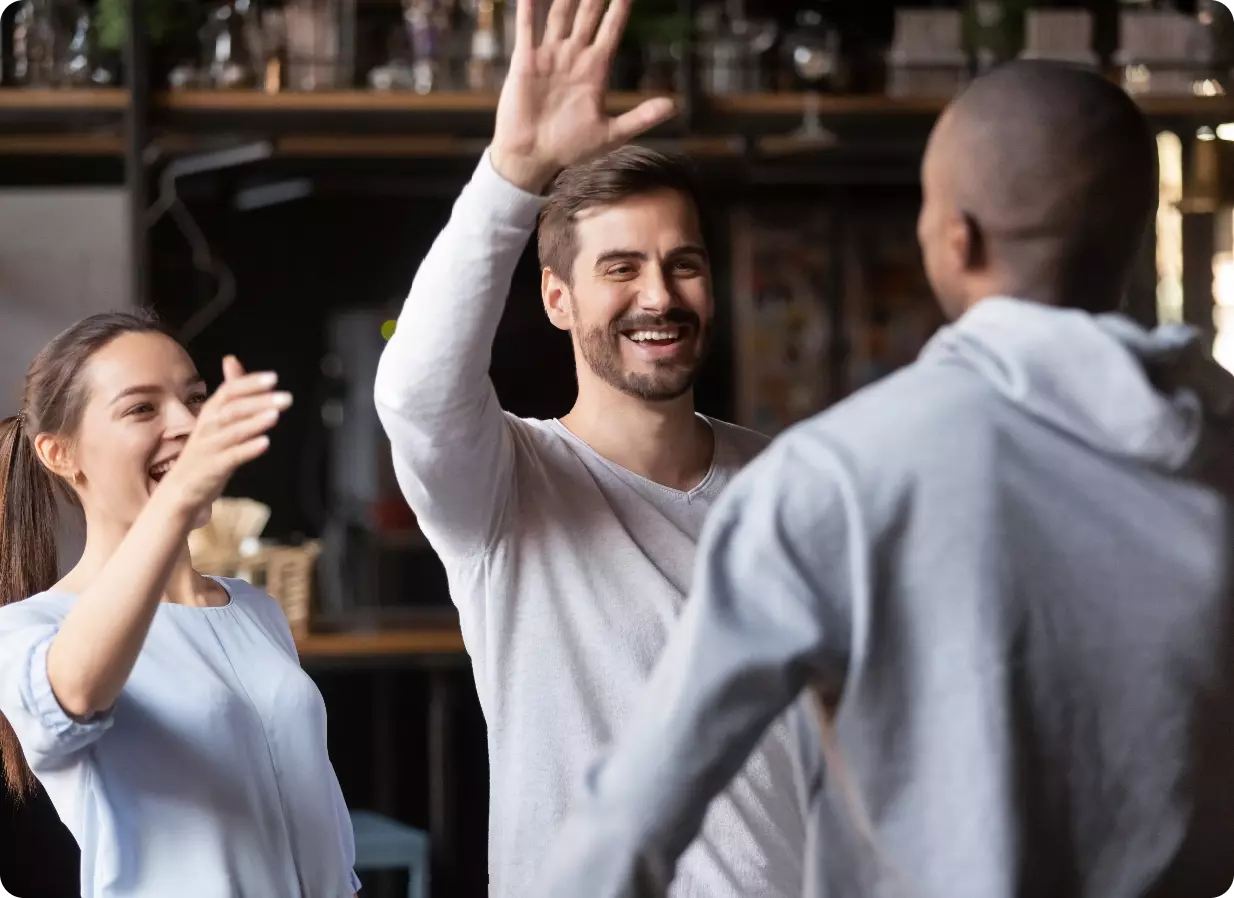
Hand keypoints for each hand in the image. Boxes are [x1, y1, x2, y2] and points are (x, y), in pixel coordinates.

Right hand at [158, 355, 290, 514]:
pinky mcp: (212, 468)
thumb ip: (230, 391)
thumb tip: (231, 360)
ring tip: (275, 415)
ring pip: (232, 432)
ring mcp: (209, 447)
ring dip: (254, 423)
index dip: (250, 383)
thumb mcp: (216, 417)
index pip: (229, 391)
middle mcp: (208, 426)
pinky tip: (265, 443)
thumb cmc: (206, 449)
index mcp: (211, 411)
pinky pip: (231, 457)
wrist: (180, 489)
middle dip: (259, 401)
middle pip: (233, 409)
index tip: (272, 378)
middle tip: (285, 398)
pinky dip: (247, 449)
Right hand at [490, 0, 677, 192]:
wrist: (533, 158)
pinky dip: (528, 7)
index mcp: (595, 70)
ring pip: (560, 14)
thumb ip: (642, 117)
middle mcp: (573, 57)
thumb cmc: (570, 148)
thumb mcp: (611, 134)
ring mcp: (549, 57)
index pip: (611, 29)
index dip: (620, 7)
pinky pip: (528, 28)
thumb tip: (675, 105)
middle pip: (588, 14)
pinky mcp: (525, 62)